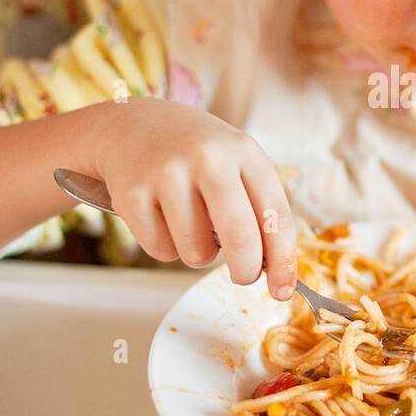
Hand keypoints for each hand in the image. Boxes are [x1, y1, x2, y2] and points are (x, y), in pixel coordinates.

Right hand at [86, 97, 296, 298]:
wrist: (131, 124)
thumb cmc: (195, 154)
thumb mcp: (235, 162)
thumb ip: (257, 207)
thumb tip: (274, 269)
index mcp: (243, 150)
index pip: (275, 215)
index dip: (283, 260)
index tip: (284, 290)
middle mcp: (207, 157)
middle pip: (240, 238)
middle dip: (246, 270)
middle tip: (243, 275)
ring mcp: (167, 173)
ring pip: (197, 252)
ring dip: (199, 254)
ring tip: (191, 225)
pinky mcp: (132, 193)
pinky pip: (161, 251)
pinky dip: (166, 247)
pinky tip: (161, 217)